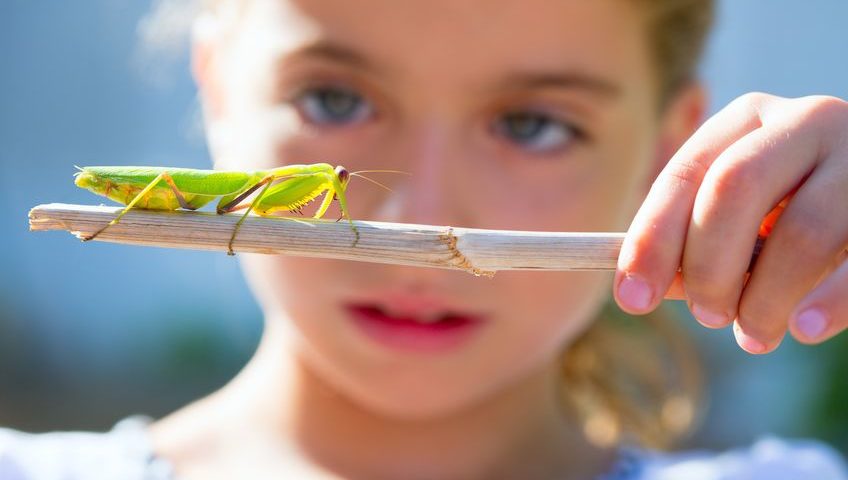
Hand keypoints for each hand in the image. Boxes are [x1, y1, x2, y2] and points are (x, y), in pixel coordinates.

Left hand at [614, 93, 847, 353]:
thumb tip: (643, 288)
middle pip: (734, 187)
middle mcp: (804, 122)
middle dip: (708, 265)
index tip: (632, 299)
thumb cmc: (788, 218)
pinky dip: (828, 301)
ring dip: (766, 298)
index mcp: (747, 121)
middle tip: (706, 316)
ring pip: (804, 231)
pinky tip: (804, 330)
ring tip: (753, 336)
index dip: (652, 240)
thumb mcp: (737, 220)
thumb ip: (692, 246)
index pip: (685, 174)